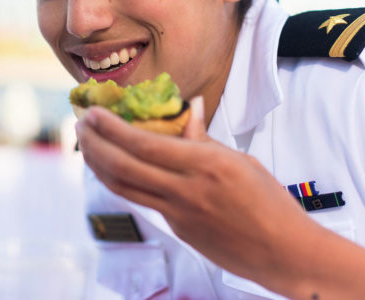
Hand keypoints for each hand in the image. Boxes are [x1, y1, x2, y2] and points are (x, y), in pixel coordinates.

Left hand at [77, 97, 364, 299]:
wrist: (285, 254)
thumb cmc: (270, 202)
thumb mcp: (240, 160)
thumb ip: (205, 139)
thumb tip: (189, 109)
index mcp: (204, 165)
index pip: (143, 144)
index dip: (111, 128)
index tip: (93, 112)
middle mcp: (185, 191)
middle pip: (122, 167)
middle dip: (94, 144)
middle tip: (80, 125)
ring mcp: (177, 215)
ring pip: (123, 188)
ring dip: (98, 165)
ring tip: (87, 145)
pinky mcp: (177, 231)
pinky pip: (142, 201)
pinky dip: (121, 182)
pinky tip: (115, 170)